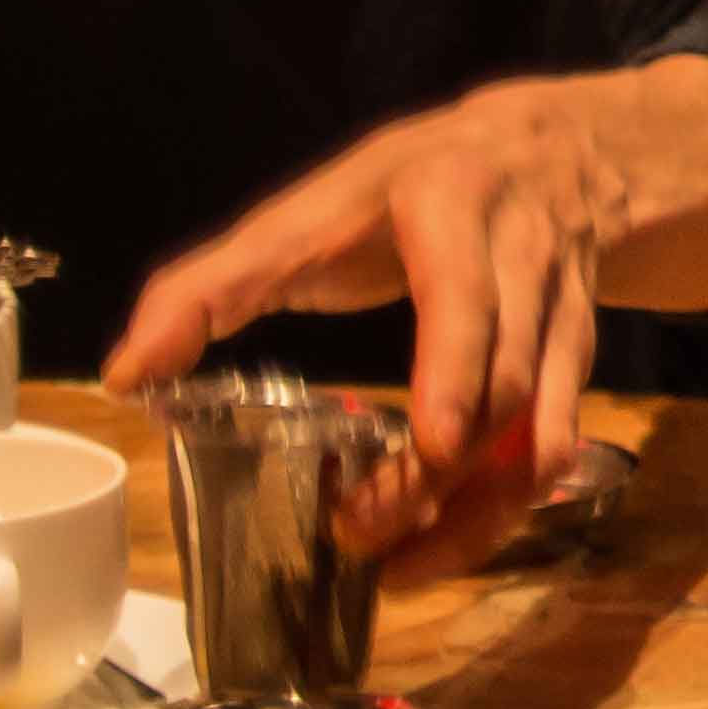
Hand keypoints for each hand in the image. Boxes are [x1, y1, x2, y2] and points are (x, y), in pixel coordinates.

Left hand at [105, 53, 707, 548]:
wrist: (563, 146)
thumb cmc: (407, 186)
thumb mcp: (314, 209)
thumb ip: (215, 282)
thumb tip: (127, 374)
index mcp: (450, 201)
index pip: (457, 288)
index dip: (453, 364)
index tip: (433, 439)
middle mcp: (522, 248)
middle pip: (504, 368)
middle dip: (442, 461)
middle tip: (359, 530)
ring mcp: (562, 300)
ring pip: (538, 411)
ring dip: (475, 499)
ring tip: (397, 562)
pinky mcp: (580, 344)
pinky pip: (562, 429)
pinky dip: (516, 494)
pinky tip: (461, 536)